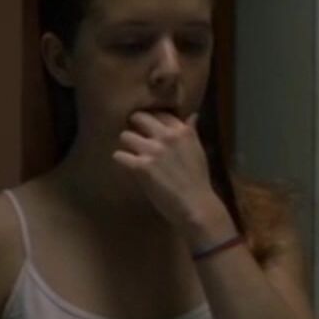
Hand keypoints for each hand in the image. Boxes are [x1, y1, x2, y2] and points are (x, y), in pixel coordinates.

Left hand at [113, 111, 226, 235]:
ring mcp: (152, 150)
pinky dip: (121, 160)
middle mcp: (166, 136)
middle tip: (135, 137)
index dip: (152, 120)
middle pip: (139, 118)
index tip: (148, 127)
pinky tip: (126, 166)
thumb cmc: (199, 181)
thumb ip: (192, 132)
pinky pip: (119, 156)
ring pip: (125, 136)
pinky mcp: (141, 167)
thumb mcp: (198, 151)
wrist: (195, 205)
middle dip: (134, 126)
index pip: (160, 113)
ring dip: (126, 145)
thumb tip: (192, 116)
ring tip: (130, 154)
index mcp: (182, 131)